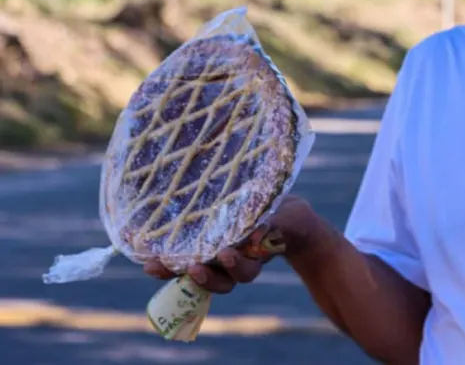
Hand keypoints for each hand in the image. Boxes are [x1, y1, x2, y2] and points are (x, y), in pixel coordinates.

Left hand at [142, 195, 316, 293]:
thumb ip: (275, 225)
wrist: (286, 217)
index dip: (233, 267)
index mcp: (255, 259)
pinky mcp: (203, 246)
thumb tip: (256, 232)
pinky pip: (184, 257)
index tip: (226, 254)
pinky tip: (144, 252)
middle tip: (193, 268)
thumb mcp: (287, 219)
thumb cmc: (288, 219)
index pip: (242, 270)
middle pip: (217, 280)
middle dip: (203, 277)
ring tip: (156, 266)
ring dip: (175, 272)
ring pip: (196, 272)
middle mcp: (234, 263)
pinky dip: (165, 258)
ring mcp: (217, 257)